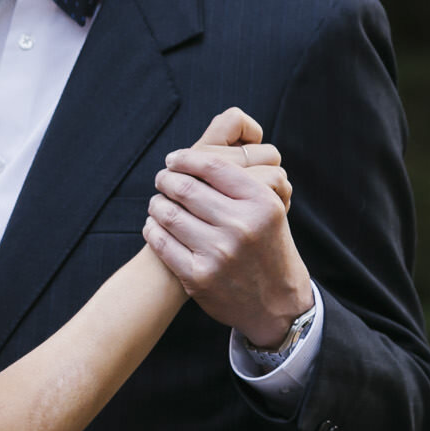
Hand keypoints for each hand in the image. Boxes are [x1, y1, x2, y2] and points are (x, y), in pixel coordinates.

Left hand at [143, 108, 311, 347]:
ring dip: (157, 204)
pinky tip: (157, 226)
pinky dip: (152, 229)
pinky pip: (159, 240)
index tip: (174, 159)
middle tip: (163, 180)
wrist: (277, 304)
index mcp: (261, 202)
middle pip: (182, 186)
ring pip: (165, 212)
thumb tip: (229, 126)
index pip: (209, 165)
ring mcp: (218, 252)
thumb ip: (245, 174)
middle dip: (166, 179)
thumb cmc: (268, 244)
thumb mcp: (271, 206)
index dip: (183, 158)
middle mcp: (240, 226)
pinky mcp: (197, 276)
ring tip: (160, 202)